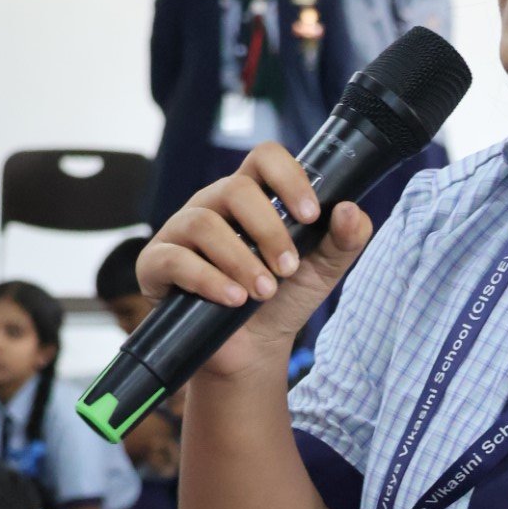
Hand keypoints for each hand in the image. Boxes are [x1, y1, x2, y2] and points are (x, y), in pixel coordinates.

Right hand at [136, 145, 372, 379]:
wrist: (250, 350)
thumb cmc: (283, 299)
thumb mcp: (323, 271)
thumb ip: (345, 240)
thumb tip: (350, 210)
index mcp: (254, 196)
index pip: (265, 157)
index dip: (289, 177)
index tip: (311, 215)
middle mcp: (214, 205)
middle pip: (235, 189)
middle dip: (269, 230)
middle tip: (288, 269)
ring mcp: (181, 232)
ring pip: (203, 223)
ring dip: (241, 259)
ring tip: (263, 292)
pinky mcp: (156, 265)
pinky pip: (173, 259)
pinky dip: (207, 279)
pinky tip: (233, 299)